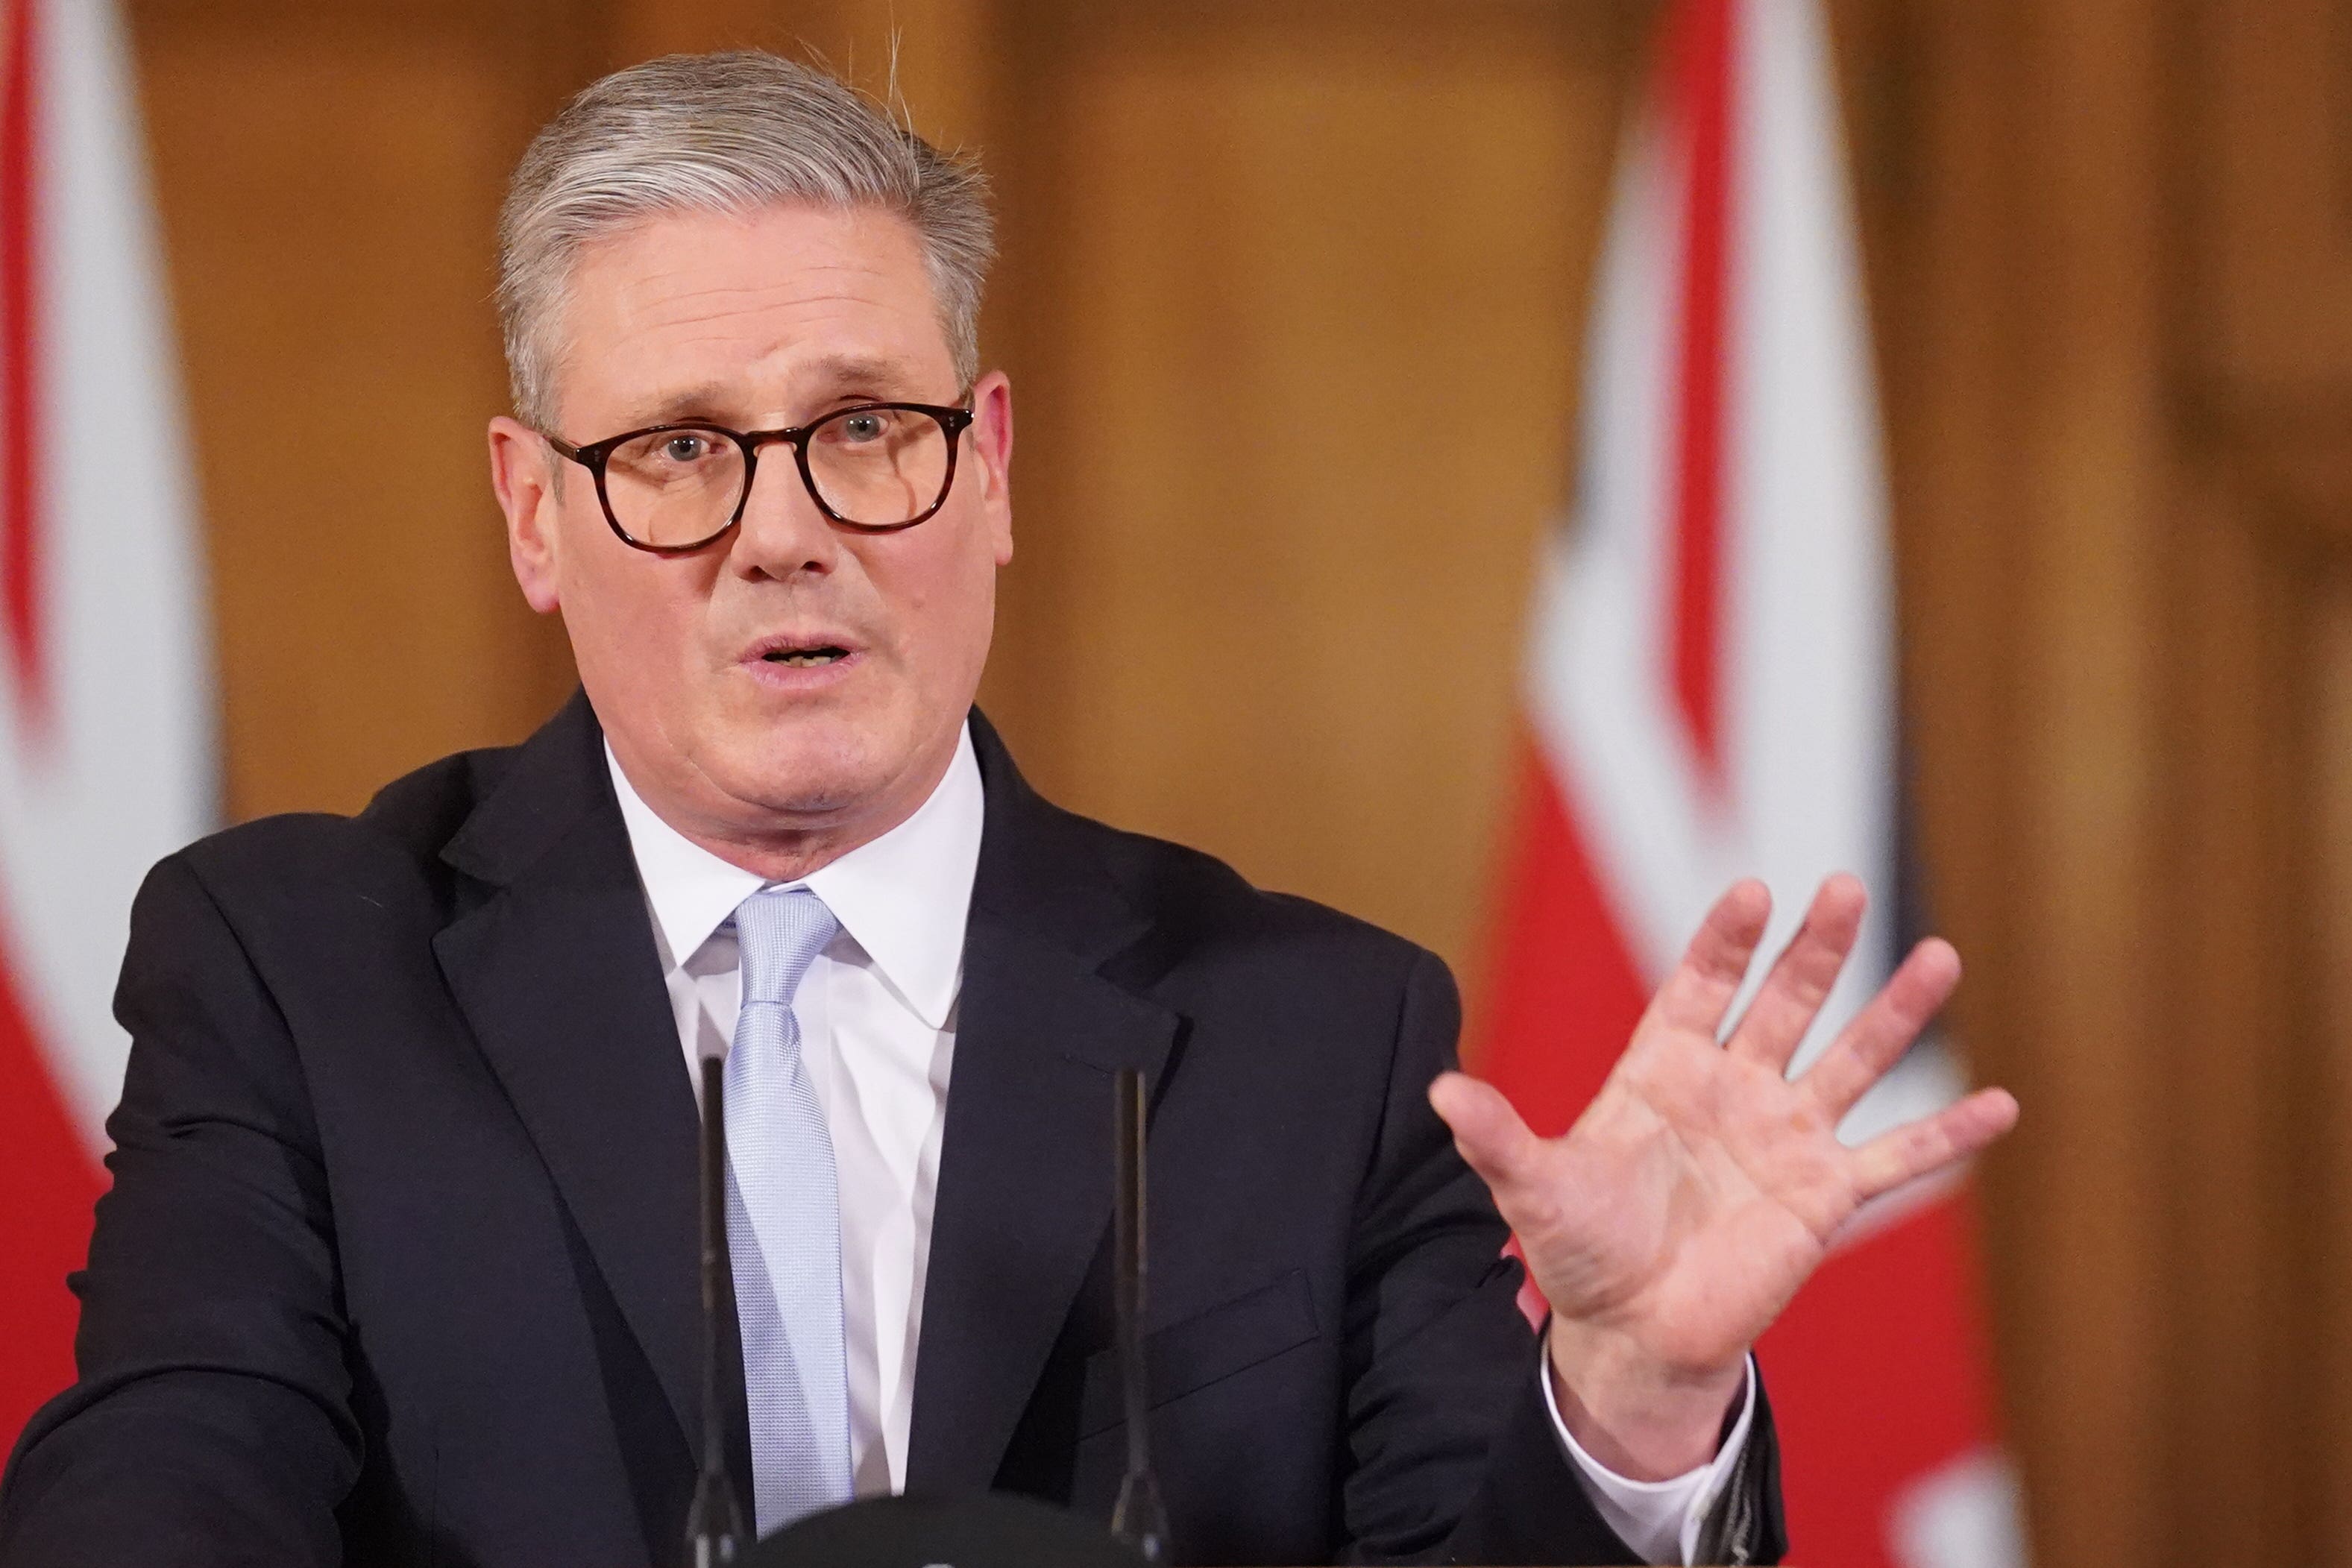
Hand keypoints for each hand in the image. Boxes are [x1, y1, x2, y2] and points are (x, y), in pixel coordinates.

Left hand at [1429, 874, 2016, 1478]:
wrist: (1631, 1331)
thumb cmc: (1581, 1250)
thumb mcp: (1533, 1189)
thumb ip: (1495, 1136)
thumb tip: (1434, 1092)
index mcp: (1662, 1068)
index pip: (1699, 984)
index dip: (1726, 941)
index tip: (1752, 891)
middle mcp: (1733, 1088)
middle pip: (1784, 1001)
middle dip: (1814, 947)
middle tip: (1845, 886)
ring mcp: (1785, 1137)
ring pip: (1851, 1059)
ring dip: (1896, 1012)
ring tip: (1941, 955)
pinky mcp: (1824, 1197)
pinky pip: (1897, 1158)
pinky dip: (1948, 1133)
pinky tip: (2001, 1102)